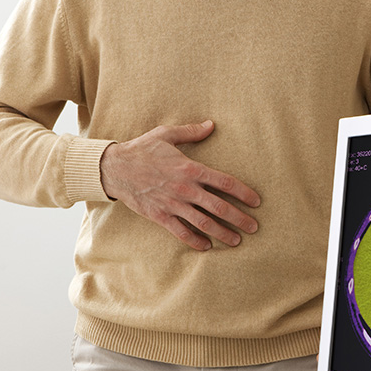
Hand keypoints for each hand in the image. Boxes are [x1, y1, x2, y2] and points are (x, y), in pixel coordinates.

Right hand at [100, 120, 260, 250]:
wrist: (114, 168)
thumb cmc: (141, 149)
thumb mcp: (166, 134)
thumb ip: (191, 132)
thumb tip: (211, 125)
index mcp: (190, 168)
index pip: (224, 182)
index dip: (243, 192)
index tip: (256, 201)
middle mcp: (185, 189)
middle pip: (219, 207)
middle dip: (239, 218)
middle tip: (254, 227)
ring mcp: (173, 204)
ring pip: (203, 223)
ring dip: (222, 233)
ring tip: (236, 240)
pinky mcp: (160, 216)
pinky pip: (181, 232)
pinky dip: (195, 241)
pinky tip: (207, 246)